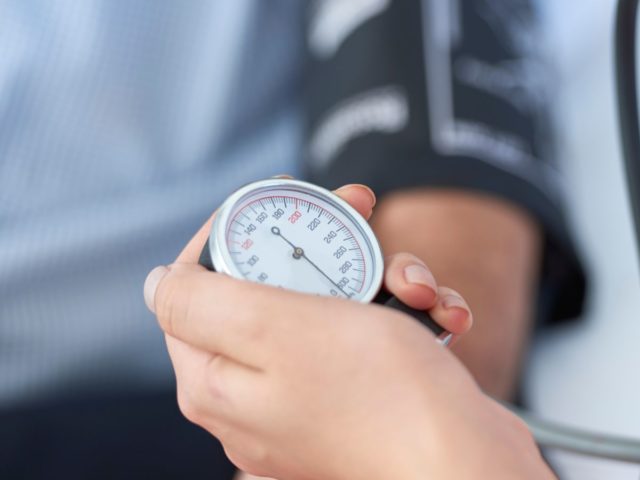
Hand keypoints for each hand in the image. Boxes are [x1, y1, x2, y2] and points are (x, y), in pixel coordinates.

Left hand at [145, 184, 551, 478]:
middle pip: (276, 288)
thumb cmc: (380, 397)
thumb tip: (160, 284)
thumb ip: (202, 301)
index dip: (237, 230)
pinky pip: (377, 338)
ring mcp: (316, 400)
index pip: (198, 284)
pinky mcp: (368, 400)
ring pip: (337, 306)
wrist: (467, 460)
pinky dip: (410, 316)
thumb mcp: (276, 329)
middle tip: (364, 210)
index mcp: (217, 381)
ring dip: (386, 279)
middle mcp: (260, 395)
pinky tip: (443, 316)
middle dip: (329, 246)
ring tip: (418, 289)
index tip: (284, 199)